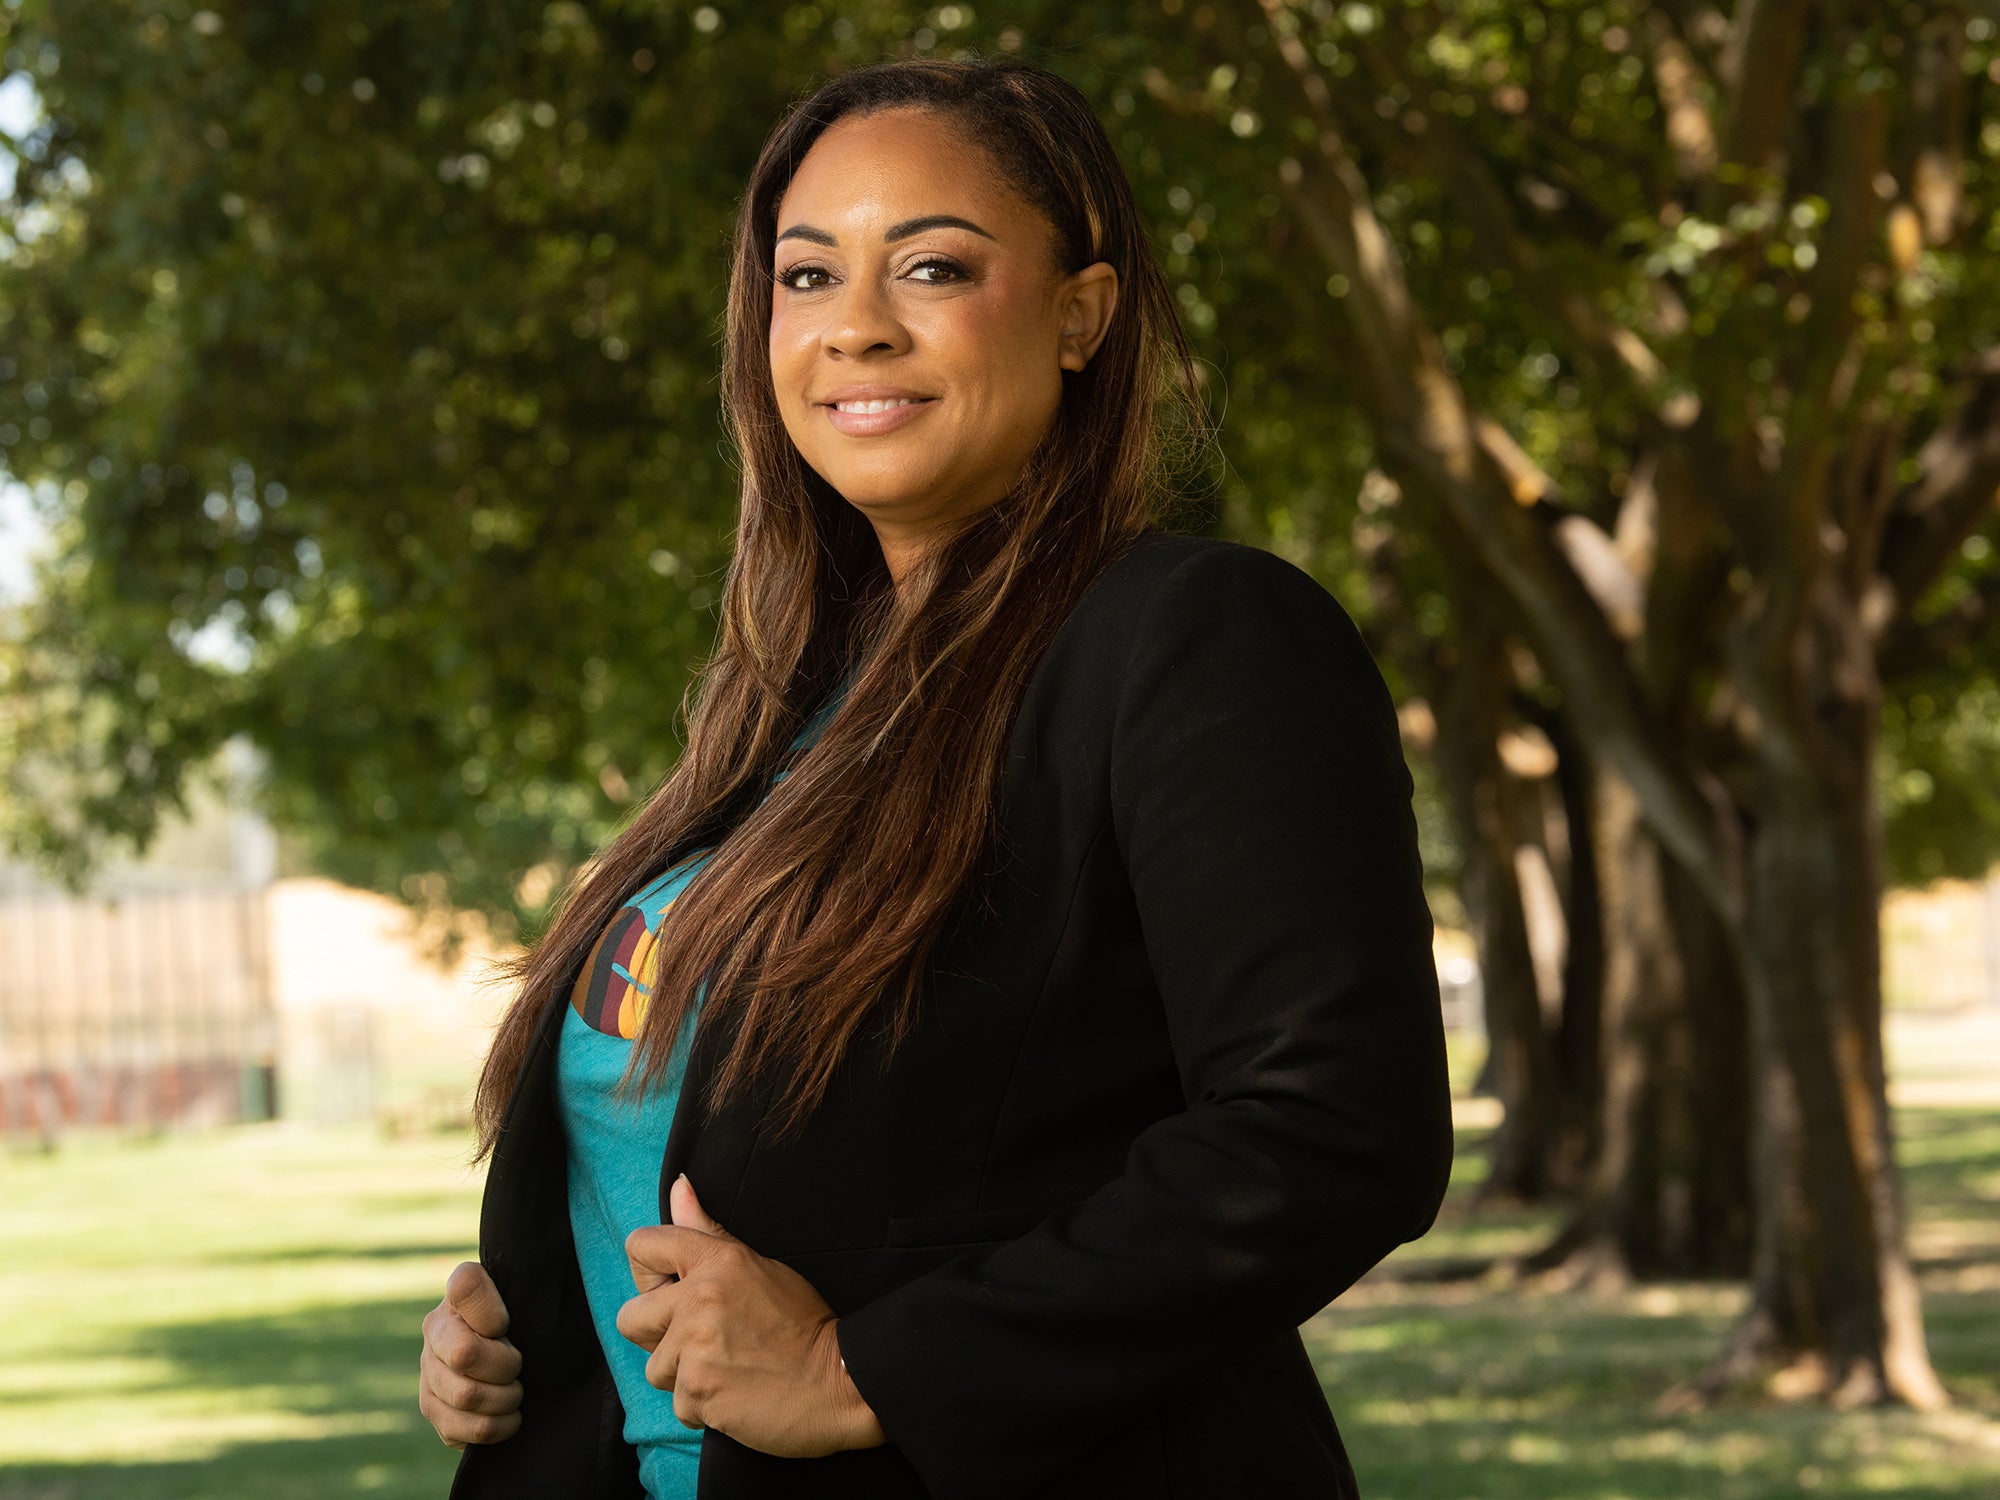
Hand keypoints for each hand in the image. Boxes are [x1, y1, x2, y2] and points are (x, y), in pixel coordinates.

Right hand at [419, 1260, 524, 1448]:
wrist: (511, 1355)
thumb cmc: (525, 1321)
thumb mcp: (527, 1297)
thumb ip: (525, 1284)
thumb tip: (503, 1322)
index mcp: (458, 1294)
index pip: (467, 1286)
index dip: (492, 1313)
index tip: (506, 1325)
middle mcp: (435, 1328)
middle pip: (466, 1353)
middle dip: (506, 1365)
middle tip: (519, 1366)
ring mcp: (428, 1370)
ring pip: (467, 1395)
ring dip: (504, 1398)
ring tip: (515, 1391)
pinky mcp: (432, 1408)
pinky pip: (466, 1429)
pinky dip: (498, 1426)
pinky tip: (508, 1415)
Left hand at [617, 1174, 887, 1457]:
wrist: (838, 1382)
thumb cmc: (802, 1322)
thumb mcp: (758, 1266)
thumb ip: (709, 1233)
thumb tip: (677, 1185)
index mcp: (716, 1261)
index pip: (642, 1246)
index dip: (651, 1271)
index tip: (673, 1288)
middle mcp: (699, 1300)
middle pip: (630, 1316)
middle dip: (657, 1333)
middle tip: (700, 1338)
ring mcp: (695, 1349)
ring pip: (654, 1366)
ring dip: (683, 1373)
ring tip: (727, 1367)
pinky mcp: (696, 1394)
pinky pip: (677, 1403)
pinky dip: (703, 1403)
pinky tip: (735, 1392)